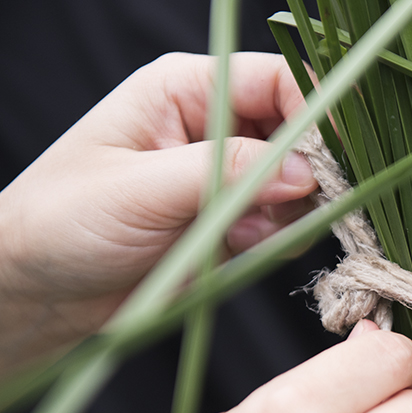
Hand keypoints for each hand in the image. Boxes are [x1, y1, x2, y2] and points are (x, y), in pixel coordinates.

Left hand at [0, 52, 316, 371]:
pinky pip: (289, 227)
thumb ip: (224, 172)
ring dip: (295, 213)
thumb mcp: (140, 188)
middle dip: (312, 171)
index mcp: (186, 90)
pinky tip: (244, 250)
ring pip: (303, 185)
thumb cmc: (62, 220)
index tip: (332, 161)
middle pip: (302, 132)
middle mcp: (215, 127)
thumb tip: (304, 172)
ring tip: (248, 235)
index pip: (278, 81)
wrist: (38, 291)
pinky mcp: (237, 225)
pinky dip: (283, 242)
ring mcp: (229, 178)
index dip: (315, 113)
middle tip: (300, 207)